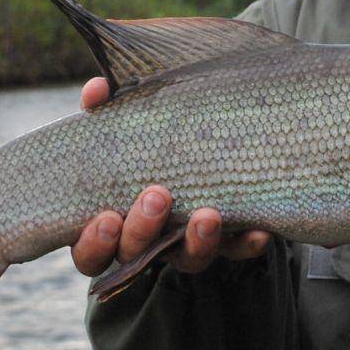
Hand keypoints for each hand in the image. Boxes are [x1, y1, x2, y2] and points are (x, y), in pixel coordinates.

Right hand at [69, 76, 272, 276]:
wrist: (196, 147)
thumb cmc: (141, 144)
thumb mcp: (120, 127)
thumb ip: (103, 110)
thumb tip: (97, 89)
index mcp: (109, 224)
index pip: (90, 254)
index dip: (95, 244)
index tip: (106, 218)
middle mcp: (145, 243)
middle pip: (136, 254)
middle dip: (145, 229)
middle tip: (156, 196)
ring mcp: (184, 245)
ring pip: (187, 259)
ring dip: (197, 242)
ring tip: (207, 214)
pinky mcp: (223, 242)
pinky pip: (235, 250)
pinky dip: (246, 244)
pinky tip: (258, 232)